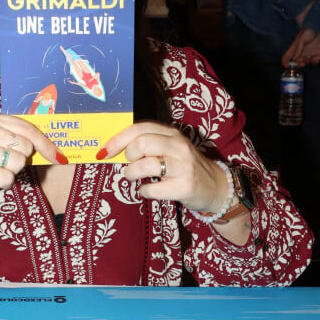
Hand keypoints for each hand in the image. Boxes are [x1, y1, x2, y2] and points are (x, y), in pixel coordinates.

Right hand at [0, 112, 66, 199]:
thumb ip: (10, 136)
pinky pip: (7, 179)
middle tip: (2, 162)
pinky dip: (2, 183)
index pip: (28, 129)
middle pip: (26, 148)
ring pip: (18, 164)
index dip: (46, 144)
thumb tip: (46, 147)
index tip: (59, 157)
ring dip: (10, 172)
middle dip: (20, 160)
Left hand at [96, 120, 228, 213]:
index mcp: (170, 133)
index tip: (103, 152)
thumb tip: (112, 149)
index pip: (139, 128)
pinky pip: (153, 189)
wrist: (215, 186)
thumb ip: (147, 144)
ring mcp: (183, 166)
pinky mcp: (185, 186)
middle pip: (141, 143)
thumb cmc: (183, 167)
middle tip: (129, 164)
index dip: (117, 140)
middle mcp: (178, 146)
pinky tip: (147, 190)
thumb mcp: (168, 148)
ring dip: (131, 174)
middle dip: (127, 156)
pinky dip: (144, 191)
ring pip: (145, 165)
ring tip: (133, 177)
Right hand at [282, 27, 319, 67]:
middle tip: (301, 63)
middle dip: (298, 64)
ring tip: (308, 59)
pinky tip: (315, 58)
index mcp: (295, 47)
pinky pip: (315, 61)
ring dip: (306, 62)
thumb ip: (298, 49)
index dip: (285, 62)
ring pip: (305, 62)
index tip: (287, 66)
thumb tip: (294, 58)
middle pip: (297, 61)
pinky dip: (314, 62)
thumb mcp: (302, 39)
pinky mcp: (317, 53)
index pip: (287, 56)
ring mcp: (309, 52)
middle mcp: (301, 51)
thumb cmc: (310, 31)